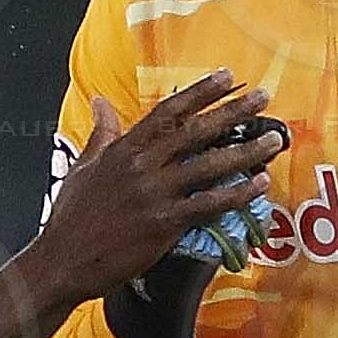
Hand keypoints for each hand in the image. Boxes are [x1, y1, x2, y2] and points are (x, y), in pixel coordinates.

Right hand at [30, 76, 284, 311]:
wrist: (63, 261)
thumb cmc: (71, 217)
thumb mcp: (82, 166)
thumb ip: (100, 133)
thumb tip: (99, 101)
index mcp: (123, 150)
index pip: (167, 112)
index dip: (199, 92)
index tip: (226, 76)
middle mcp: (142, 166)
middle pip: (195, 132)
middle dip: (232, 112)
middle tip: (263, 98)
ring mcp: (155, 195)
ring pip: (209, 166)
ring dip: (246, 151)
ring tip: (274, 140)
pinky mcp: (165, 224)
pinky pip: (209, 204)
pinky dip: (237, 194)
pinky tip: (259, 184)